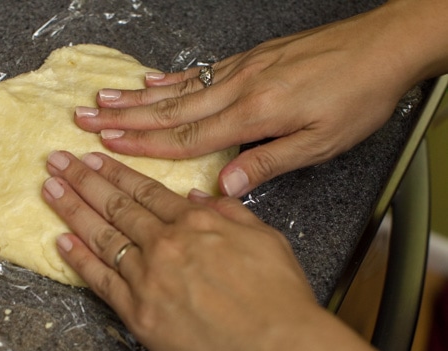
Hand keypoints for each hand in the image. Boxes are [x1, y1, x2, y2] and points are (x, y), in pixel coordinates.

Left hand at [42, 151, 447, 350]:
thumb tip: (197, 197)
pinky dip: (79, 259)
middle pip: (116, 205)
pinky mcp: (138, 313)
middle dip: (83, 179)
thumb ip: (229, 213)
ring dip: (72, 209)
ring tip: (49, 188)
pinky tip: (61, 240)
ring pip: (101, 236)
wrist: (276, 349)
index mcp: (195, 223)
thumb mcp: (265, 239)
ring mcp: (147, 277)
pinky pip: (100, 281)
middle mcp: (165, 244)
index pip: (146, 191)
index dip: (115, 172)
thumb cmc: (279, 296)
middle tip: (57, 161)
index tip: (92, 157)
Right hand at [73, 3, 421, 196]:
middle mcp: (239, 89)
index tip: (108, 144)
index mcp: (253, 114)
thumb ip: (269, 162)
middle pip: (170, 109)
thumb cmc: (356, 97)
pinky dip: (170, 78)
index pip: (186, 136)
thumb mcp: (320, 142)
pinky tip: (151, 79)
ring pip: (179, 88)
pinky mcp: (250, 59)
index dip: (143, 143)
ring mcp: (242, 70)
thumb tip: (225, 186)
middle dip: (124, 117)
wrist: (383, 46)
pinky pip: (200, 72)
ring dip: (137, 96)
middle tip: (85, 118)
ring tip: (103, 99)